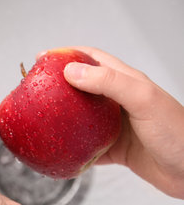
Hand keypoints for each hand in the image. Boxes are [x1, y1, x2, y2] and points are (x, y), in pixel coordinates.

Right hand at [55, 46, 183, 198]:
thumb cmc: (178, 133)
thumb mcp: (143, 100)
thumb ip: (109, 82)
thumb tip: (71, 71)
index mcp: (126, 82)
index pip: (91, 59)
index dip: (66, 54)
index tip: (42, 58)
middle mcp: (118, 101)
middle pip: (81, 88)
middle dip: (58, 86)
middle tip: (35, 89)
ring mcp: (115, 126)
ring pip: (80, 118)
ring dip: (61, 117)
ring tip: (40, 118)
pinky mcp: (115, 149)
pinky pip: (86, 146)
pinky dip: (71, 147)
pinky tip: (59, 150)